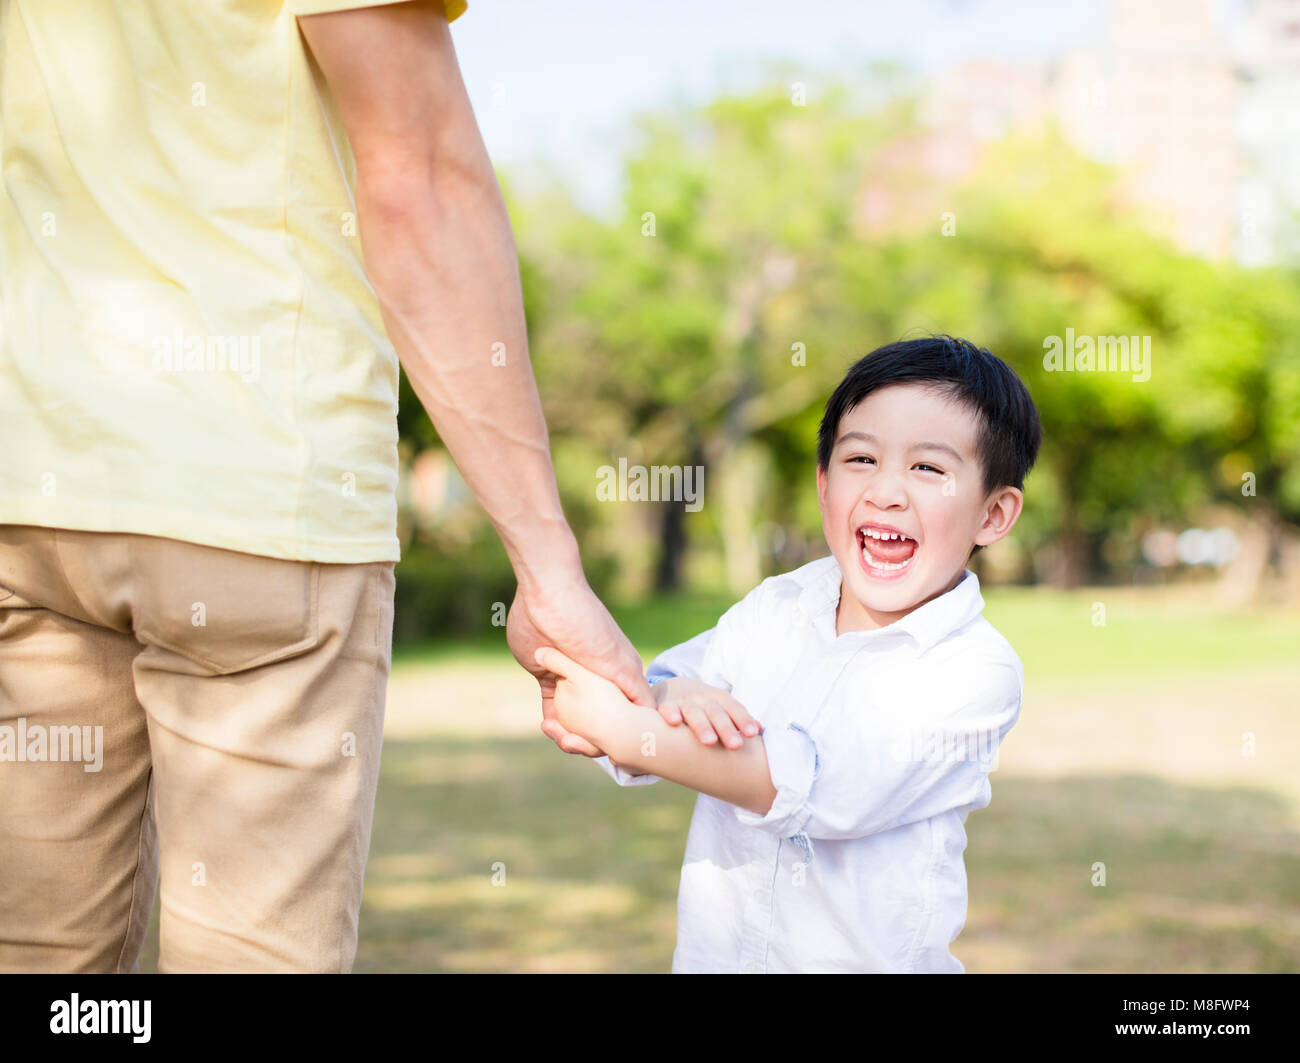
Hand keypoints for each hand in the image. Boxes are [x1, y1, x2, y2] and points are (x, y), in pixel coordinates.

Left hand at [506, 577, 652, 756]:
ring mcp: (574, 678)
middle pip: (602, 720)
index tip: (621, 754)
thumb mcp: (615, 661)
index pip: (632, 713)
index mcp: (622, 674)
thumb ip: (634, 688)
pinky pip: (552, 705)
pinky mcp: (549, 675)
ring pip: (576, 717)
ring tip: (561, 739)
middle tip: (578, 746)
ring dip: (570, 732)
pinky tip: (547, 727)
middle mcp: (601, 679)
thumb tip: (659, 719)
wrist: (546, 596)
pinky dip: (551, 719)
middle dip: (593, 739)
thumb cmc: (585, 624)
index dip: (629, 736)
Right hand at [652, 676, 760, 749]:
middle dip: (726, 728)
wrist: (672, 690)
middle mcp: (703, 698)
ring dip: (702, 726)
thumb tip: (760, 730)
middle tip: (735, 745)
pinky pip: (667, 708)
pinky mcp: (666, 705)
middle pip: (716, 713)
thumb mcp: (721, 709)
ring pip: (694, 713)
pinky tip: (674, 721)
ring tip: (709, 741)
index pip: (734, 708)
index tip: (752, 734)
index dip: (743, 720)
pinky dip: (670, 713)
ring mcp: (684, 701)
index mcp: (720, 699)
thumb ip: (738, 719)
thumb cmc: (704, 708)